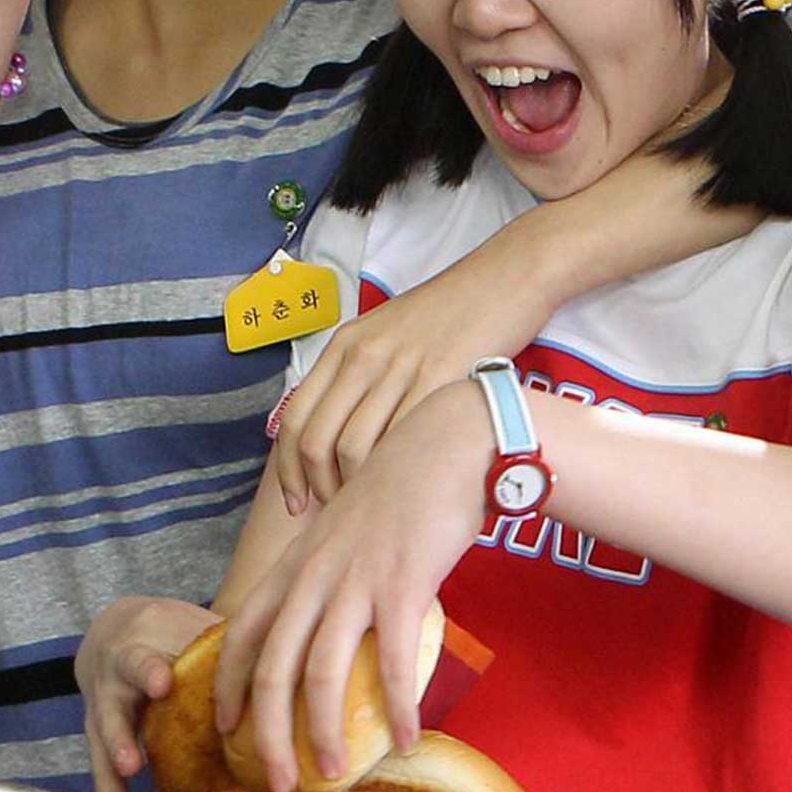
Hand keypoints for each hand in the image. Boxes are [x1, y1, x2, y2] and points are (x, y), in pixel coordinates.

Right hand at [75, 595, 221, 791]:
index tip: (162, 684)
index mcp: (137, 653)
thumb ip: (218, 651)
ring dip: (112, 778)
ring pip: (101, 746)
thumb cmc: (163, 635)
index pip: (140, 660)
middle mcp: (111, 685)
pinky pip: (101, 768)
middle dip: (120, 738)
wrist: (114, 634)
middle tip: (132, 763)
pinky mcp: (99, 736)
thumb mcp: (184, 631)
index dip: (150, 672)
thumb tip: (280, 672)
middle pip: (111, 711)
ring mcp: (100, 713)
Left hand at [218, 381, 491, 791]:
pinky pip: (392, 664)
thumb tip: (326, 626)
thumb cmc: (398, 494)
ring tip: (335, 772)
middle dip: (268, 735)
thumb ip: (323, 577)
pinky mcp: (401, 587)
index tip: (227, 730)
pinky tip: (406, 737)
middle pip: (272, 671)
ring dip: (324, 733)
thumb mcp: (338, 533)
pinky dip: (397, 708)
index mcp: (293, 568)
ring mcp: (353, 582)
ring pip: (321, 675)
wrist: (444, 447)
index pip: (240, 638)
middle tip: (277, 781)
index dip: (227, 690)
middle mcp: (311, 578)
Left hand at [271, 262, 540, 515]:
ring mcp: (401, 368)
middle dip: (319, 488)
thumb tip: (335, 436)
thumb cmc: (449, 314)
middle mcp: (363, 356)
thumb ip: (356, 378)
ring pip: (356, 447)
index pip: (294, 419)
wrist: (503, 279)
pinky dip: (397, 473)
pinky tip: (406, 487)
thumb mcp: (386, 335)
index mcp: (344, 346)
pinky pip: (404, 439)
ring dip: (357, 488)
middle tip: (335, 512)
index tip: (296, 501)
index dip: (288, 470)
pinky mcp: (441, 379)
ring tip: (371, 507)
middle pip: (318, 441)